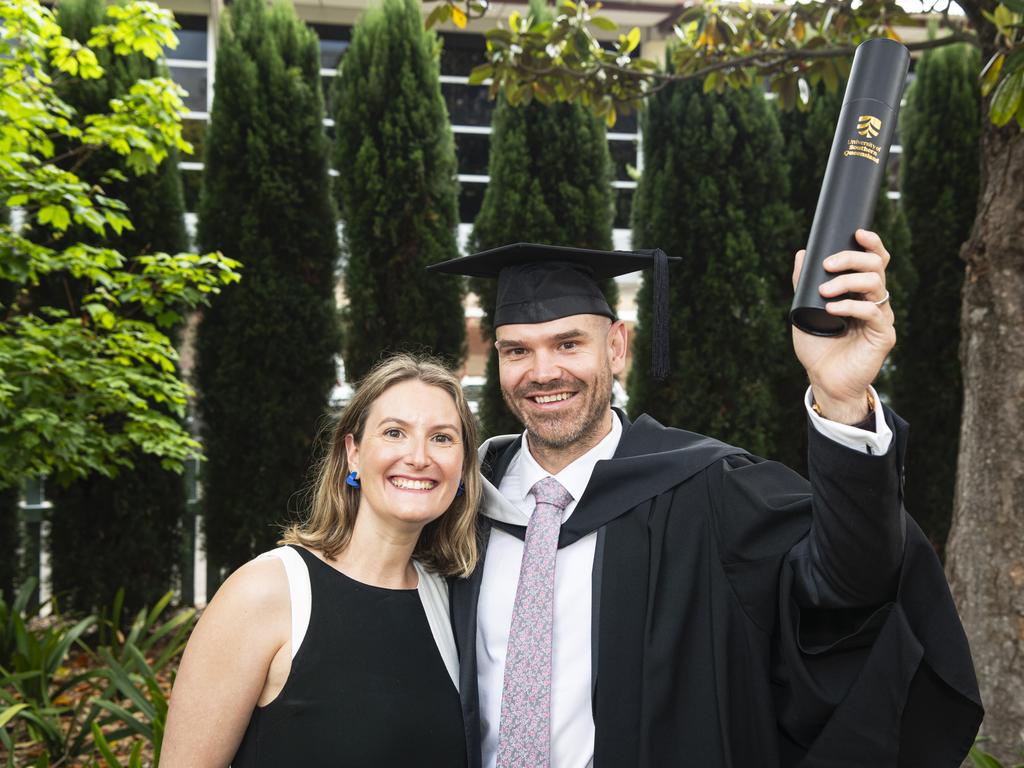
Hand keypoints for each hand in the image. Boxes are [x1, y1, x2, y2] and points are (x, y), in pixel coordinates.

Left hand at [791, 229, 895, 423]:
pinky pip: (873, 312)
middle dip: (851, 259)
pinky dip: (851, 306)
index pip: (875, 260)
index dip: (872, 243)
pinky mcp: (883, 335)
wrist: (823, 379)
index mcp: (860, 291)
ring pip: (876, 285)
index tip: (858, 233)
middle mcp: (875, 301)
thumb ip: (804, 283)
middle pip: (876, 266)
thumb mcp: (804, 309)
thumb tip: (802, 253)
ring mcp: (881, 317)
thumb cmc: (818, 346)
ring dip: (848, 282)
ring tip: (824, 292)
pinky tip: (832, 309)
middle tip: (827, 265)